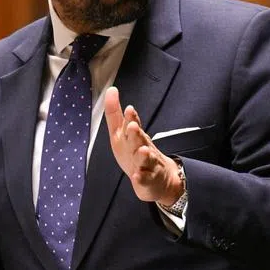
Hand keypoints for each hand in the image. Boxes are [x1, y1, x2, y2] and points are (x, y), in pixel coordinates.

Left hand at [103, 87, 183, 206]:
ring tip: (142, 150)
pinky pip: (145, 179)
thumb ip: (116, 113)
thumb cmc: (135, 152)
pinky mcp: (148, 180)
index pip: (133, 125)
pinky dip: (141, 177)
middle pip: (139, 140)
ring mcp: (147, 164)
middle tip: (133, 126)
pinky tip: (137, 176)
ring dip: (143, 154)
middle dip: (136, 133)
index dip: (131, 118)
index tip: (129, 109)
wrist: (158, 179)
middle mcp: (142, 147)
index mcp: (134, 137)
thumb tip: (111, 90)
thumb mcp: (122, 133)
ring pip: (145, 158)